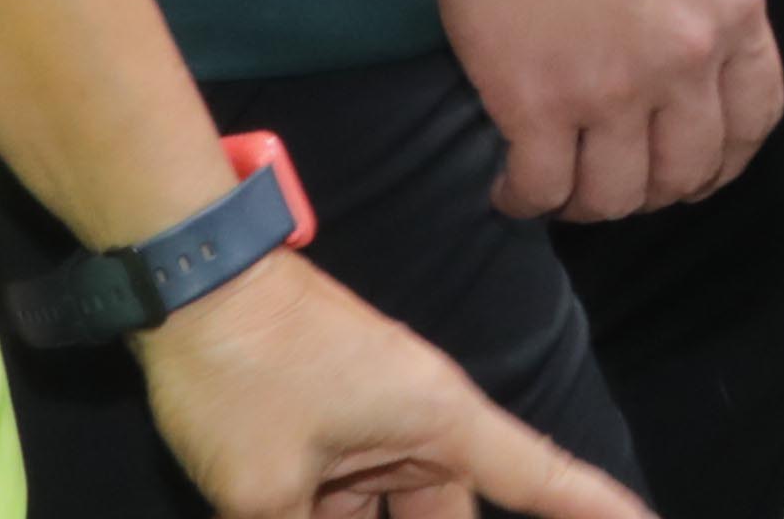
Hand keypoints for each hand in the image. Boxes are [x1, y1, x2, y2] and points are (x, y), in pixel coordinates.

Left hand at [132, 248, 652, 518]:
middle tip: (350, 512)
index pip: (540, 476)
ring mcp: (373, 428)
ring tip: (297, 506)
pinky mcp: (330, 433)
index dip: (595, 506)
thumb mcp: (260, 491)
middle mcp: (420, 425)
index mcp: (435, 422)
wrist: (188, 289)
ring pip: (389, 511)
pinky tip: (286, 516)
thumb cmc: (245, 374)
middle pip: (447, 512)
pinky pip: (348, 500)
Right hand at [421, 0, 781, 222]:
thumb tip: (705, 40)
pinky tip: (512, 186)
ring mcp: (611, 88)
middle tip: (622, 179)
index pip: (755, 118)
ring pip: (616, 196)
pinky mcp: (534, 102)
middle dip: (657, 188)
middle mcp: (685, 60)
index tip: (696, 166)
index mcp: (735, 10)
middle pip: (687, 171)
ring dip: (591, 203)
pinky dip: (525, 199)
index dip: (725, 156)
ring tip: (564, 186)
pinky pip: (541, 188)